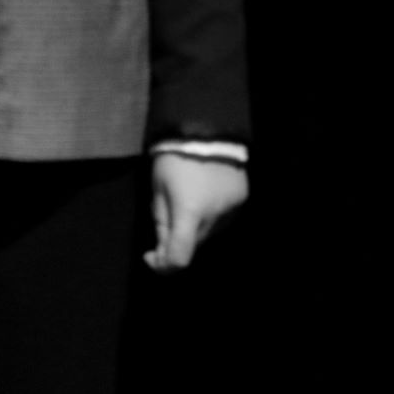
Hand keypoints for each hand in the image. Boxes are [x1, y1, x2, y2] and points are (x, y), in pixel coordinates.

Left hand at [145, 155, 246, 272]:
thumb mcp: (158, 189)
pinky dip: (211, 214)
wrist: (208, 127)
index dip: (163, 266)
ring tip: (189, 198)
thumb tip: (161, 251)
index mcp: (190, 212)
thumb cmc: (174, 157)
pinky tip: (205, 194)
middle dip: (178, 239)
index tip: (151, 255)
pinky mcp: (242, 199)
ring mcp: (232, 209)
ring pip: (209, 232)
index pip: (180, 258)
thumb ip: (161, 223)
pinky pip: (222, 218)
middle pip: (194, 244)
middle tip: (167, 218)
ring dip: (196, 227)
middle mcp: (215, 216)